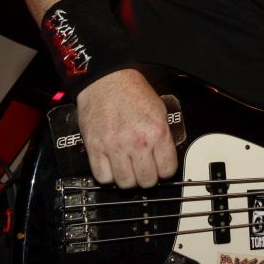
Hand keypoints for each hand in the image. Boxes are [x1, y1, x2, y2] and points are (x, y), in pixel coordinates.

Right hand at [76, 68, 177, 187]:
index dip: (165, 171)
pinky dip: (108, 176)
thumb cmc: (132, 92)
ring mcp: (115, 147)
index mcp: (157, 132)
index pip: (168, 171)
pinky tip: (112, 166)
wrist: (106, 80)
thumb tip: (166, 157)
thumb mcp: (159, 111)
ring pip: (125, 183)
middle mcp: (137, 142)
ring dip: (128, 179)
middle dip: (148, 177)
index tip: (161, 168)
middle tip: (144, 169)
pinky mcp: (95, 148)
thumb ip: (163, 136)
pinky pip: (103, 177)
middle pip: (147, 181)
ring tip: (128, 168)